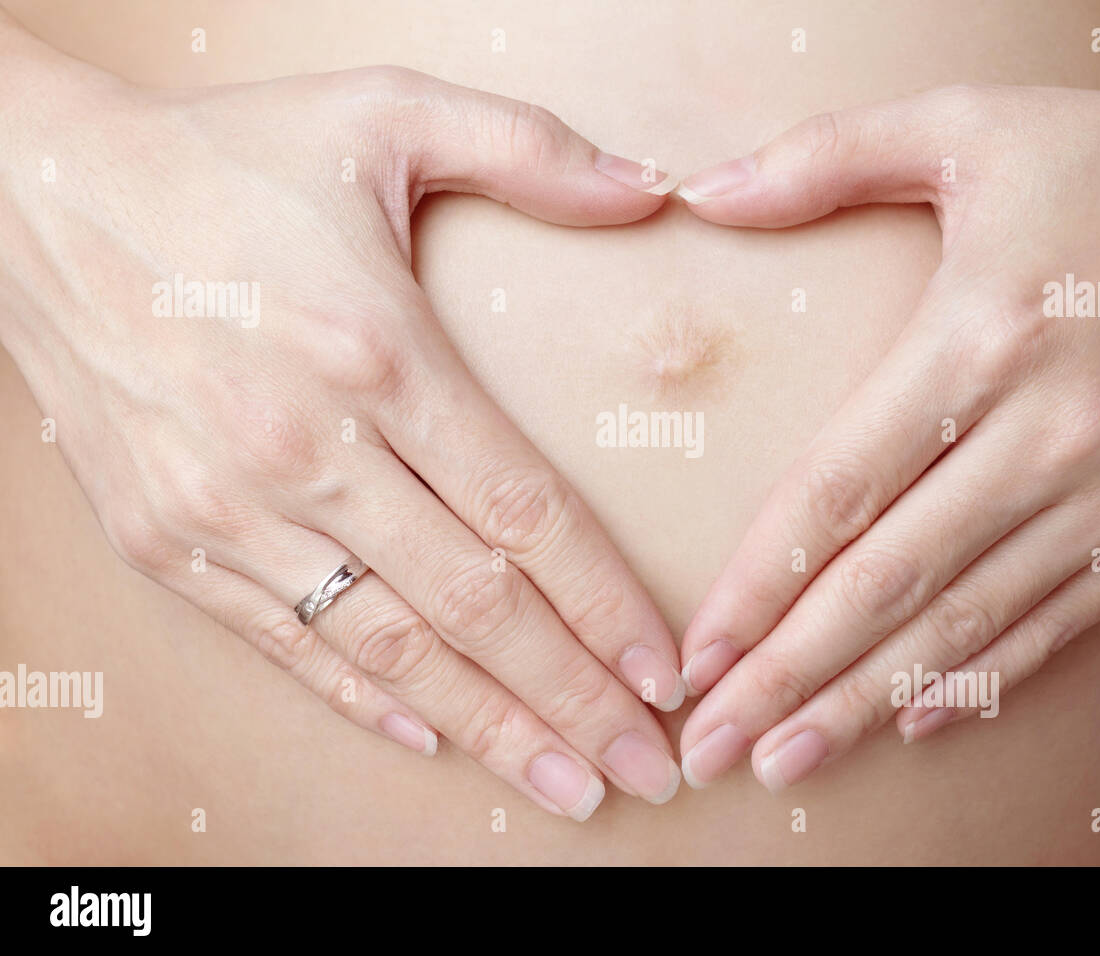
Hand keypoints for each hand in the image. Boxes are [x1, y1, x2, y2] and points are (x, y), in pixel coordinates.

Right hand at [0, 18, 684, 819]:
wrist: (33, 198)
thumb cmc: (221, 159)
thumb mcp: (382, 111)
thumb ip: (529, 148)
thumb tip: (656, 183)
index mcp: (376, 356)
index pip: (524, 513)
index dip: (605, 604)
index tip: (666, 672)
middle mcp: (304, 450)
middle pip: (473, 607)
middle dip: (571, 700)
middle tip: (647, 770)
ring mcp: (227, 509)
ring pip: (388, 649)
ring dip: (487, 728)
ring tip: (565, 785)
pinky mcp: (168, 540)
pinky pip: (285, 644)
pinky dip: (363, 700)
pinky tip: (431, 739)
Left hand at [673, 52, 1099, 788]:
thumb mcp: (968, 126)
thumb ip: (824, 156)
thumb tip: (700, 192)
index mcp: (981, 341)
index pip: (835, 493)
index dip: (755, 586)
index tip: (695, 655)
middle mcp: (1050, 434)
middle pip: (886, 584)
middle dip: (787, 677)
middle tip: (713, 746)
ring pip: (966, 625)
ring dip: (866, 704)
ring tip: (787, 760)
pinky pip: (1060, 625)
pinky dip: (983, 681)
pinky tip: (914, 722)